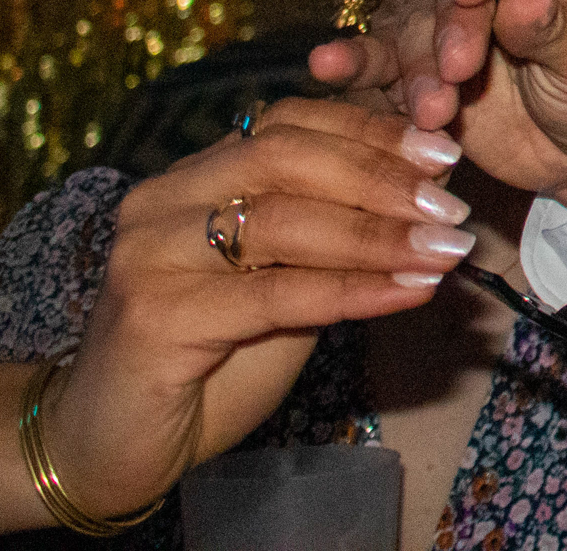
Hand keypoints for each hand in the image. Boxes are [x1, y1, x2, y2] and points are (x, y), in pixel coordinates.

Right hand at [52, 99, 467, 517]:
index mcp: (193, 175)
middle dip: (381, 176)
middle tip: (451, 206)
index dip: (371, 131)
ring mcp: (149, 254)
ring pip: (281, 221)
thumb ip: (336, 236)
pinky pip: (272, 294)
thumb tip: (431, 195)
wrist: (115, 444)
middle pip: (285, 157)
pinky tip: (407, 292)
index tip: (445, 151)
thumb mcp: (284, 282)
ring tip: (446, 250)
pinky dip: (351, 289)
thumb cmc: (210, 359)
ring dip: (378, 235)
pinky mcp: (153, 316)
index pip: (288, 124)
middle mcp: (162, 199)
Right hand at [310, 0, 566, 209]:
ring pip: (416, 13)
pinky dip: (357, 61)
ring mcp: (453, 9)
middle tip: (458, 67)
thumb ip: (561, 28)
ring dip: (418, 61)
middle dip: (451, 16)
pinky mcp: (420, 57)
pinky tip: (327, 65)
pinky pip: (382, 52)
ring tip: (435, 109)